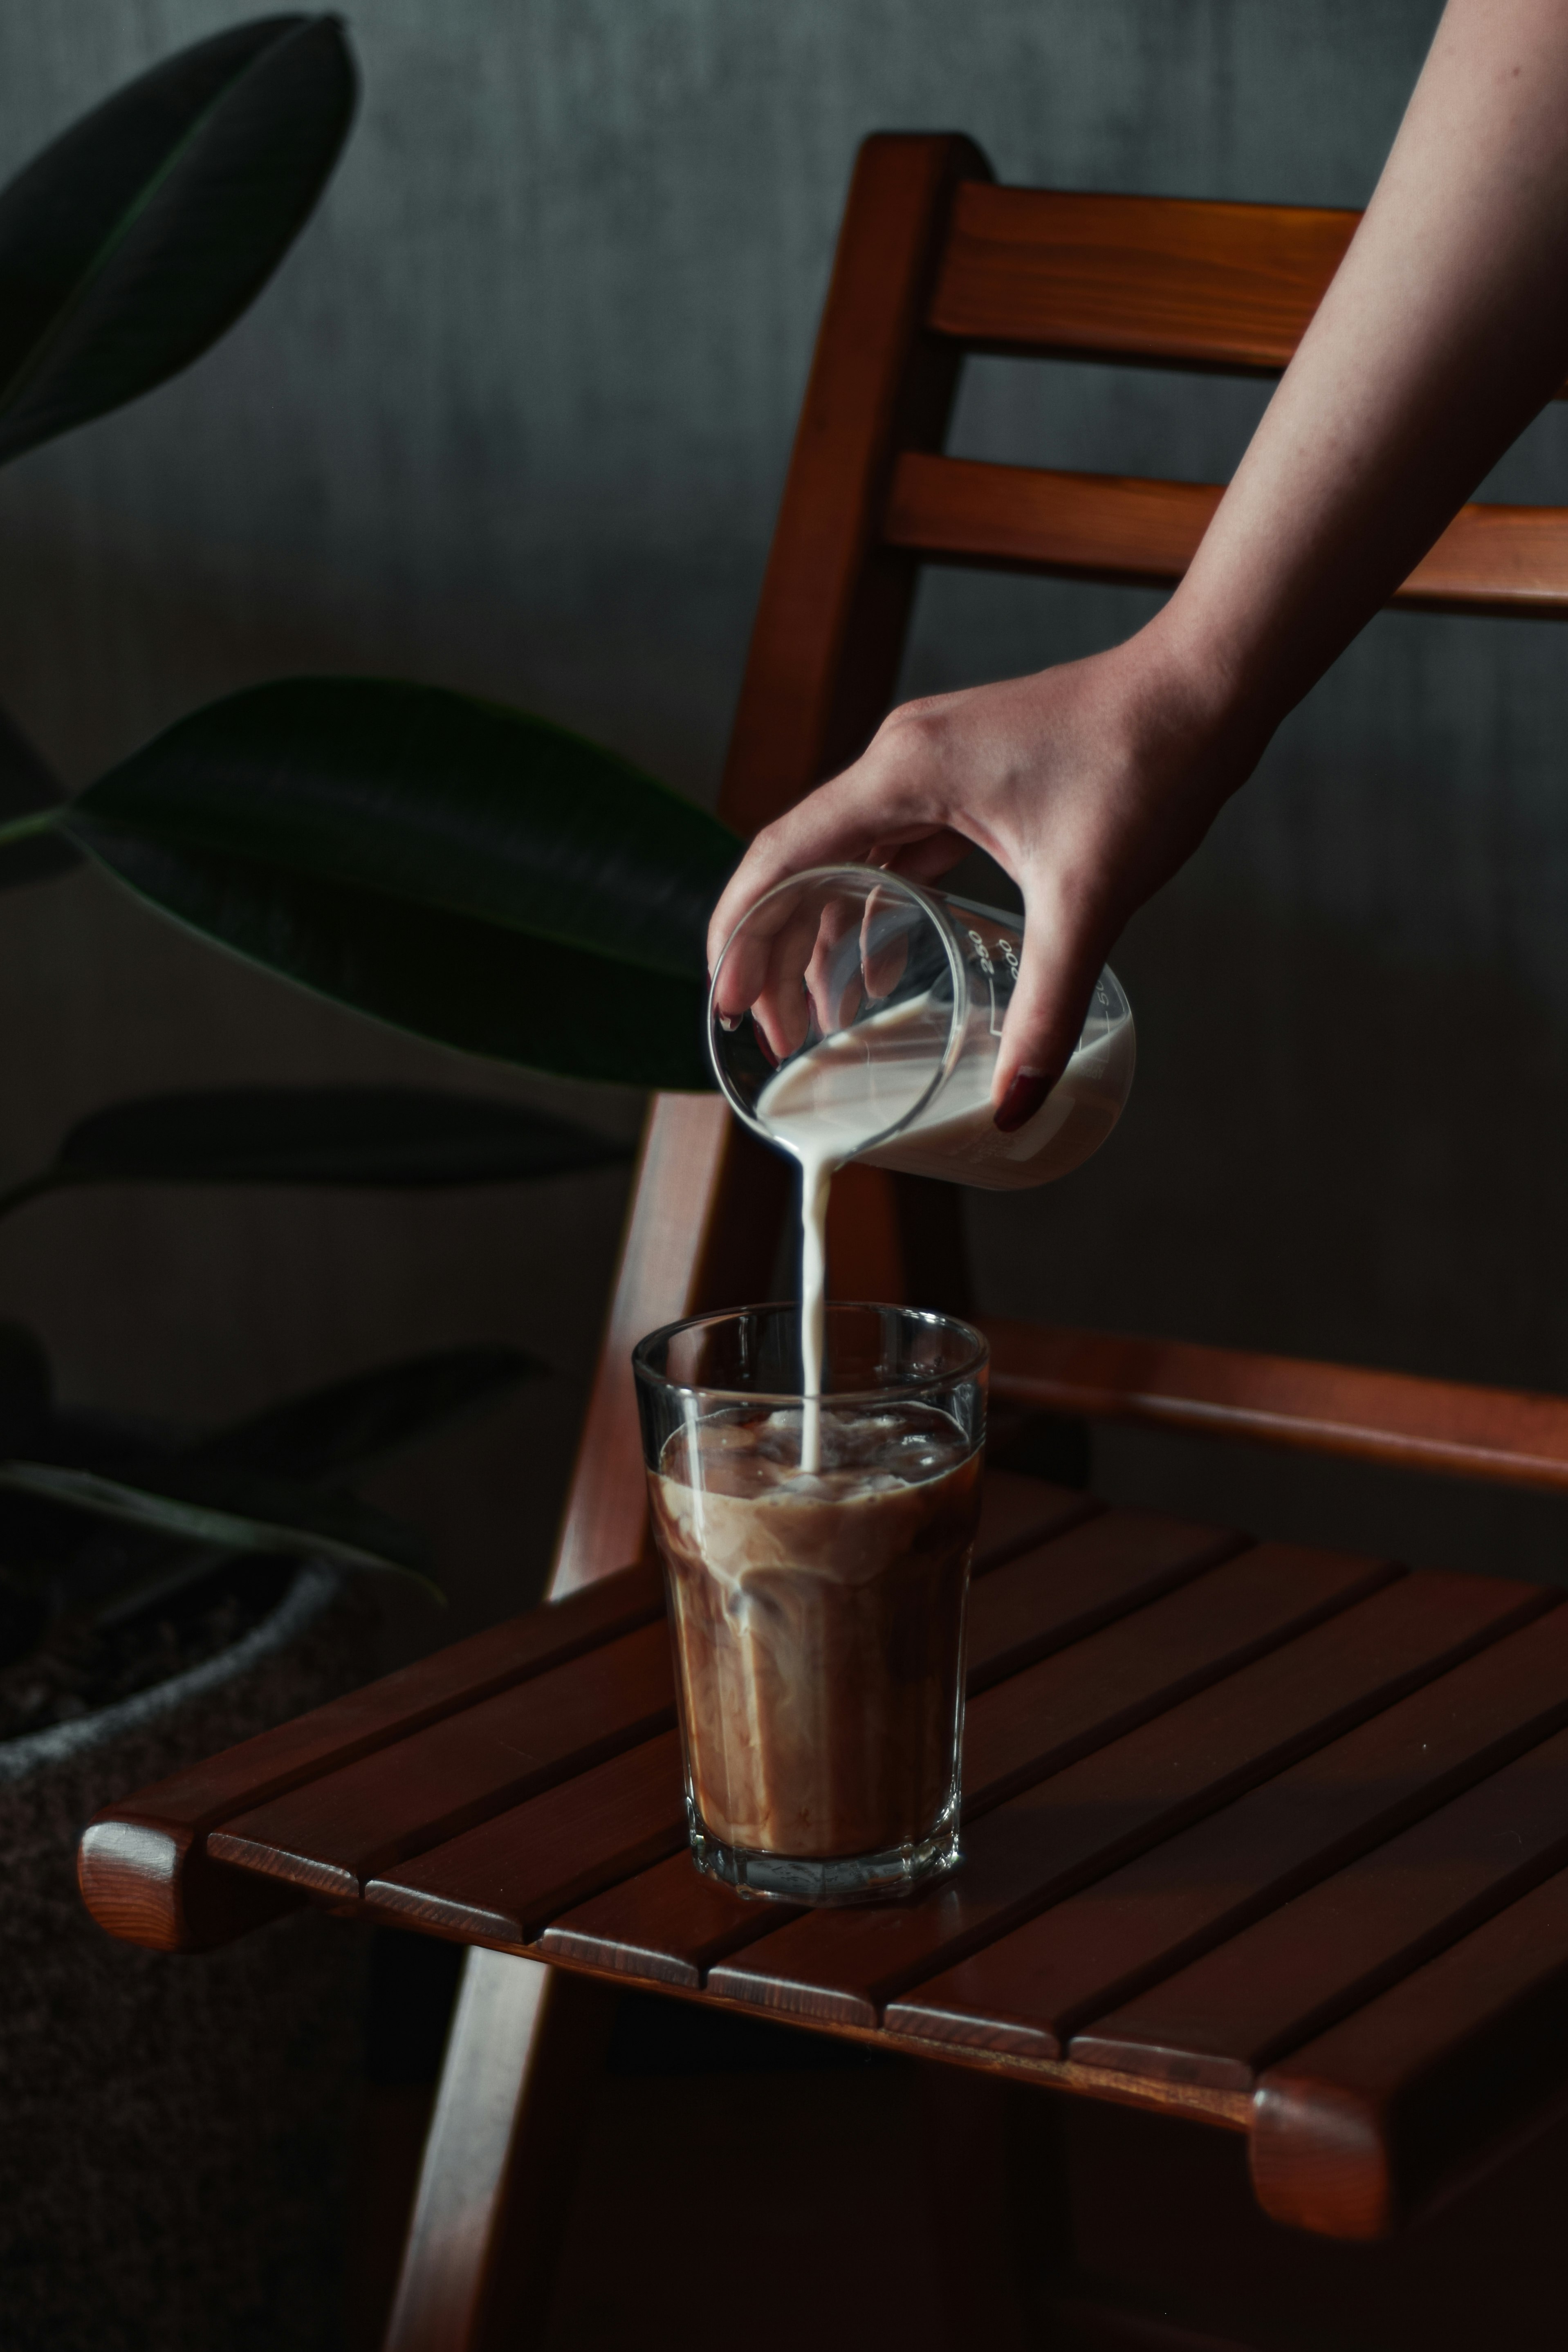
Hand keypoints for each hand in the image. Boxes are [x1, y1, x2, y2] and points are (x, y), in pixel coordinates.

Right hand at [707, 617, 1246, 1127]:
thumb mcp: (1089, 897)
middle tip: (775, 1035)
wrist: (1207, 687)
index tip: (725, 1004)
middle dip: (775, 951)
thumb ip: (1045, 1006)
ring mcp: (931, 765)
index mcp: (903, 773)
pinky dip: (877, 908)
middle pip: (800, 863)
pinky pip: (894, 849)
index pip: (781, 856)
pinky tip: (885, 965)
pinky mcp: (964, 777)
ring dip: (824, 933)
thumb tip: (1015, 1104)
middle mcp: (900, 760)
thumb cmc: (1147, 764)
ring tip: (821, 1015)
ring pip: (846, 858)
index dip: (741, 935)